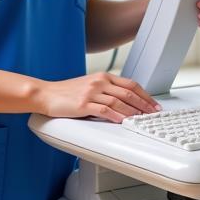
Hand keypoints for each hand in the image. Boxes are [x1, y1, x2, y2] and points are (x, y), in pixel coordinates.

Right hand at [36, 72, 160, 121]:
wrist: (45, 94)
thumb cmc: (67, 93)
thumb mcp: (90, 86)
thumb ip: (107, 91)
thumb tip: (127, 102)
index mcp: (103, 77)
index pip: (131, 85)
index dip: (145, 95)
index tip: (154, 104)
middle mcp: (99, 82)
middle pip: (128, 93)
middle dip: (144, 105)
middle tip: (153, 114)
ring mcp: (91, 93)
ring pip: (119, 102)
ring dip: (133, 112)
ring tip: (142, 120)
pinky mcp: (83, 104)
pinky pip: (105, 111)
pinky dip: (117, 117)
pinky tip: (124, 121)